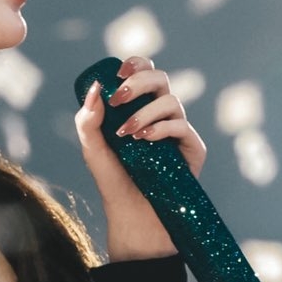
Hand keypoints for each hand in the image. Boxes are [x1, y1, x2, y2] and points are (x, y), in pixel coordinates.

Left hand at [73, 55, 206, 258]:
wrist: (132, 216)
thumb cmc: (113, 181)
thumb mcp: (93, 149)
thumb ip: (88, 120)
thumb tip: (94, 89)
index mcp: (140, 108)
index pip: (144, 73)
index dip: (136, 64)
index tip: (117, 73)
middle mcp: (162, 115)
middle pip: (161, 78)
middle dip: (139, 81)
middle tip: (119, 97)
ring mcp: (179, 131)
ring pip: (171, 101)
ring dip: (145, 112)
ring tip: (127, 134)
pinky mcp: (193, 149)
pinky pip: (182, 126)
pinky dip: (161, 128)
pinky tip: (144, 140)